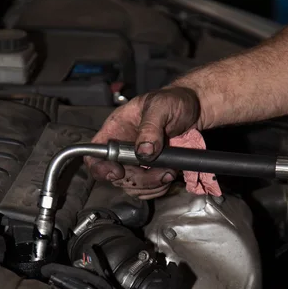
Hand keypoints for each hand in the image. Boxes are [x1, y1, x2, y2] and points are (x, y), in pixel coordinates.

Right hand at [86, 87, 200, 198]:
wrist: (193, 109)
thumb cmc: (173, 100)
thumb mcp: (161, 106)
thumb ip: (150, 127)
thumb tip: (143, 151)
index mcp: (116, 129)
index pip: (94, 154)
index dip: (100, 168)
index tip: (118, 172)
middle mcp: (122, 148)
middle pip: (116, 176)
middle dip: (138, 180)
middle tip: (161, 172)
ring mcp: (136, 162)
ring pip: (132, 186)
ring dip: (151, 186)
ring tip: (170, 172)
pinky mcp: (150, 171)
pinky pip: (147, 189)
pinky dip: (158, 188)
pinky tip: (169, 176)